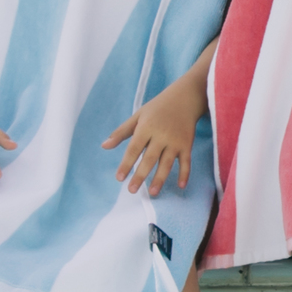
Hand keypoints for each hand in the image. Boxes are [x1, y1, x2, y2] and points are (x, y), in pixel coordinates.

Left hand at [104, 72, 205, 197]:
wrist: (185, 97)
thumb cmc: (158, 108)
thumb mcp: (138, 116)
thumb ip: (121, 132)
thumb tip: (104, 146)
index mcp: (146, 127)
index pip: (134, 148)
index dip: (126, 164)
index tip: (119, 178)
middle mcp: (161, 135)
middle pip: (149, 158)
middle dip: (140, 175)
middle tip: (132, 190)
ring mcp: (175, 141)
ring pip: (167, 163)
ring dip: (160, 178)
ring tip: (153, 193)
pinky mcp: (187, 144)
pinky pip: (186, 161)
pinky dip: (185, 173)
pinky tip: (181, 186)